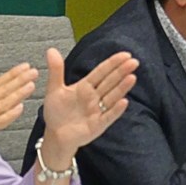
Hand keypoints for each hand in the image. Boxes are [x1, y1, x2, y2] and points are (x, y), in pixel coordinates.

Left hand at [40, 48, 137, 168]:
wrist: (55, 135)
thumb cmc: (56, 112)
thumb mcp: (54, 89)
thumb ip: (56, 70)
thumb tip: (51, 50)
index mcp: (85, 87)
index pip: (101, 72)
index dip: (113, 63)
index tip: (126, 54)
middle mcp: (94, 97)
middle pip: (110, 82)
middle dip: (121, 72)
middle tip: (134, 62)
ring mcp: (97, 111)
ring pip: (112, 97)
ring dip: (122, 88)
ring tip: (132, 77)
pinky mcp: (97, 125)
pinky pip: (108, 116)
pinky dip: (116, 110)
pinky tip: (124, 102)